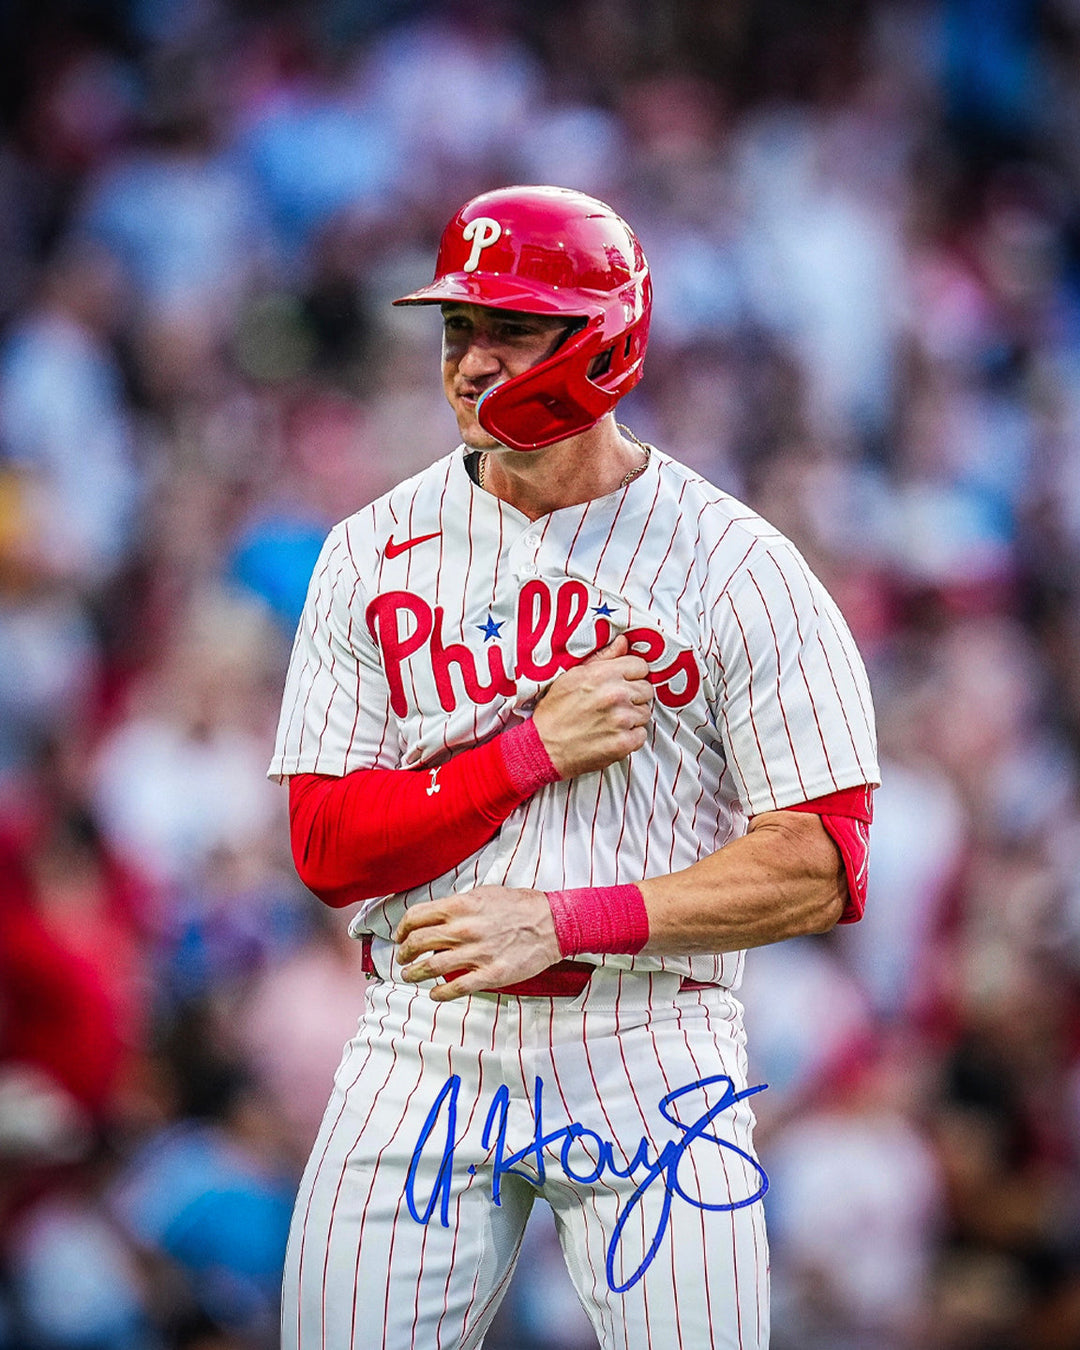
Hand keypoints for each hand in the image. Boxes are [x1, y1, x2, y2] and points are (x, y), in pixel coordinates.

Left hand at [394, 886, 559, 1000]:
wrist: (551, 923)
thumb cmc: (519, 906)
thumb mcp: (483, 894)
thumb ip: (457, 906)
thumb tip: (434, 916)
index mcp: (460, 906)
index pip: (416, 917)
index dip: (403, 929)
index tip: (400, 937)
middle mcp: (463, 929)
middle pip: (418, 943)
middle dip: (405, 952)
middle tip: (403, 958)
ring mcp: (476, 953)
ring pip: (431, 967)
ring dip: (414, 973)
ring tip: (410, 975)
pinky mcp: (490, 974)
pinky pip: (455, 988)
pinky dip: (438, 993)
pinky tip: (433, 994)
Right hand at [532, 634, 653, 777]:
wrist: (543, 748)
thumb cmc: (554, 712)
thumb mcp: (572, 676)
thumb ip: (602, 658)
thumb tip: (622, 642)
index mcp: (602, 674)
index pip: (640, 666)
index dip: (632, 675)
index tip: (623, 684)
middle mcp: (615, 694)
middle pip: (646, 689)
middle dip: (634, 696)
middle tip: (615, 705)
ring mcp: (621, 720)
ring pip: (645, 713)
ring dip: (632, 718)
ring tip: (611, 722)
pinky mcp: (623, 743)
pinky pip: (642, 735)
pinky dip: (630, 738)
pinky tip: (613, 736)